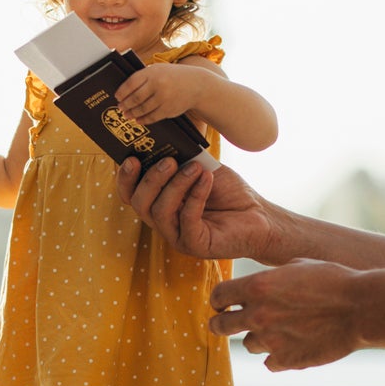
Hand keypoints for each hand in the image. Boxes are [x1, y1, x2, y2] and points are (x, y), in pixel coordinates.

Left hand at [115, 63, 205, 123]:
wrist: (197, 85)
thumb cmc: (173, 76)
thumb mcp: (159, 69)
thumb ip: (144, 76)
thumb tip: (125, 89)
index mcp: (153, 72)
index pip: (131, 83)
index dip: (122, 91)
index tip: (117, 96)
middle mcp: (158, 84)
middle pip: (135, 98)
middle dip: (126, 104)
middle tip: (120, 107)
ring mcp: (164, 98)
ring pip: (142, 109)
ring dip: (132, 113)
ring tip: (127, 114)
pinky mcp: (169, 109)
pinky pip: (152, 117)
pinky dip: (143, 119)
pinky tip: (139, 120)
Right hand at [118, 156, 279, 262]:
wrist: (259, 215)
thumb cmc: (229, 192)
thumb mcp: (201, 169)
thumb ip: (182, 159)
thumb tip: (164, 139)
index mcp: (160, 203)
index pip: (130, 194)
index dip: (125, 178)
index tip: (131, 158)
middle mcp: (164, 222)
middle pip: (139, 203)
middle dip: (150, 179)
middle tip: (169, 161)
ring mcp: (178, 236)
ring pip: (160, 212)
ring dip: (175, 185)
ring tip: (195, 168)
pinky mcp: (195, 246)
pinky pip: (186, 220)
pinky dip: (195, 196)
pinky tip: (207, 179)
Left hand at [209, 260, 365, 370]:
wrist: (361, 308)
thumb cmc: (334, 280)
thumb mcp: (298, 265)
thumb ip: (271, 277)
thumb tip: (259, 284)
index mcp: (257, 286)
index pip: (218, 296)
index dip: (219, 299)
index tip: (223, 303)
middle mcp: (257, 315)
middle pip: (220, 325)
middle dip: (222, 323)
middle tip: (228, 323)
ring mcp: (271, 340)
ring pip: (249, 344)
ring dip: (258, 338)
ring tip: (279, 331)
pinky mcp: (287, 360)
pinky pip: (269, 363)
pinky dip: (277, 356)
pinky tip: (292, 346)